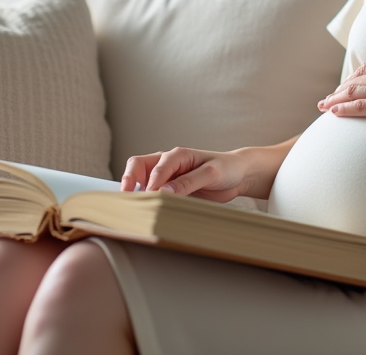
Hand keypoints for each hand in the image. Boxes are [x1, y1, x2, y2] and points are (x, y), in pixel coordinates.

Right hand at [120, 147, 248, 201]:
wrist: (238, 175)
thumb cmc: (226, 168)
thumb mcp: (211, 174)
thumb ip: (188, 182)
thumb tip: (163, 192)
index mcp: (178, 155)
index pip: (157, 167)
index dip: (152, 183)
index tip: (151, 197)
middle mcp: (168, 163)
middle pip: (138, 165)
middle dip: (129, 179)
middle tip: (127, 197)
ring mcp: (167, 176)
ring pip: (141, 178)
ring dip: (135, 190)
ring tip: (133, 205)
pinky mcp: (170, 189)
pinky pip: (152, 192)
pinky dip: (145, 199)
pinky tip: (145, 209)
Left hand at [316, 46, 365, 128]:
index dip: (354, 76)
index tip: (345, 83)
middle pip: (356, 80)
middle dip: (339, 88)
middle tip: (328, 96)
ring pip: (353, 93)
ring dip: (335, 99)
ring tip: (323, 106)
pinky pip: (360, 107)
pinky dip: (343, 109)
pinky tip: (333, 113)